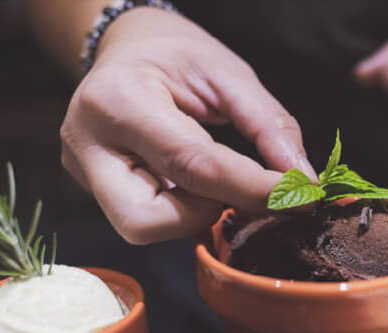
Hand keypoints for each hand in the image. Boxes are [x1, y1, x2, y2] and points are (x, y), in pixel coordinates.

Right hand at [60, 8, 315, 243]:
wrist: (127, 49)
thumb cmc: (176, 54)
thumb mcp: (228, 73)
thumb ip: (268, 125)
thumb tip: (302, 181)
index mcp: (117, 101)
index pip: (192, 164)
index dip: (253, 189)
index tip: (301, 197)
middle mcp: (88, 145)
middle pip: (146, 219)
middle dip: (205, 215)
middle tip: (240, 189)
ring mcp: (85, 171)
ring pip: (142, 228)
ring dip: (195, 214)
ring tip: (216, 178)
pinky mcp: (96, 188)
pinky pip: (146, 218)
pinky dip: (183, 210)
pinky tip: (197, 184)